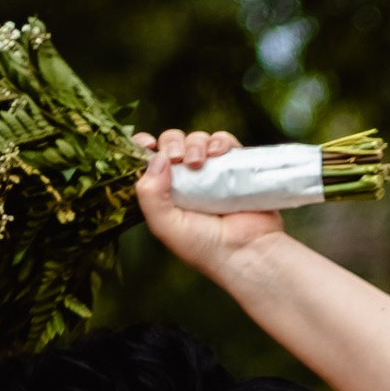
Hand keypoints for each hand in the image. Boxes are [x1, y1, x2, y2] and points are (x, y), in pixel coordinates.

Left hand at [133, 126, 285, 276]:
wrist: (246, 250)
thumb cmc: (204, 246)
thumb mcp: (165, 225)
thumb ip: (150, 194)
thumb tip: (158, 158)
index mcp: (166, 191)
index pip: (149, 160)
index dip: (144, 146)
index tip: (147, 144)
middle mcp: (188, 179)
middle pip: (173, 143)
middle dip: (172, 144)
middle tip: (179, 159)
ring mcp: (212, 172)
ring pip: (197, 140)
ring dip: (195, 144)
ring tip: (199, 162)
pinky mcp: (236, 167)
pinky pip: (225, 142)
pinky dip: (220, 141)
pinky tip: (219, 153)